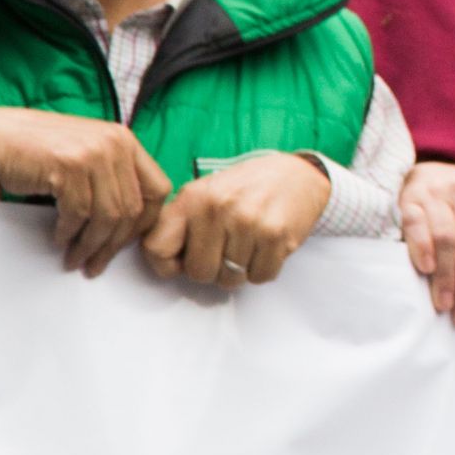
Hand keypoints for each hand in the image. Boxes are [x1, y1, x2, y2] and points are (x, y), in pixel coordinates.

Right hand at [0, 107, 170, 275]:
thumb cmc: (31, 157)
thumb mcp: (81, 163)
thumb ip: (108, 182)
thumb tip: (132, 228)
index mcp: (124, 140)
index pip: (157, 189)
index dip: (143, 225)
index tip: (123, 247)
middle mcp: (115, 141)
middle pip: (134, 207)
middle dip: (114, 244)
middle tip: (94, 266)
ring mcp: (94, 150)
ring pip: (110, 214)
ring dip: (90, 244)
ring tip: (74, 259)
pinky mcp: (68, 163)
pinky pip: (81, 212)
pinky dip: (69, 232)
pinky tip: (57, 237)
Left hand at [142, 153, 329, 287]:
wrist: (298, 174)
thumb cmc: (247, 189)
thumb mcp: (207, 194)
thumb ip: (180, 223)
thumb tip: (164, 263)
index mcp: (193, 197)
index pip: (156, 249)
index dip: (168, 264)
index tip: (182, 260)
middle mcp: (218, 208)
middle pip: (199, 273)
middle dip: (213, 268)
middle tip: (226, 249)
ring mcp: (248, 222)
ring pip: (231, 279)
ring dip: (241, 269)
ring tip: (250, 243)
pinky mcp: (276, 235)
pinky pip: (260, 277)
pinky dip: (264, 269)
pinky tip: (267, 246)